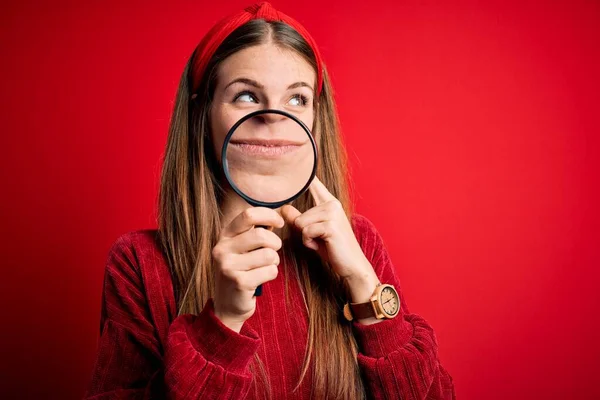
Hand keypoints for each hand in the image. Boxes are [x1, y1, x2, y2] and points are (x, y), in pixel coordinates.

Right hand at [211, 207, 283, 332]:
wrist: (227, 305)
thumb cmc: (242, 270)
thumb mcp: (242, 247)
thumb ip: (257, 229)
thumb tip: (285, 210)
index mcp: (225, 236)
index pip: (248, 215)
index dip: (269, 216)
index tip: (280, 223)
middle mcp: (222, 249)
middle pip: (261, 235)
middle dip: (275, 243)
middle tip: (273, 252)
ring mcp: (228, 266)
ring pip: (268, 254)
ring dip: (274, 261)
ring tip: (265, 267)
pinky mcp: (239, 282)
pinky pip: (270, 271)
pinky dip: (272, 274)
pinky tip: (261, 278)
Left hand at [281, 177, 378, 303]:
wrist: (352, 266)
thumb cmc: (333, 249)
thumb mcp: (313, 232)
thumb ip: (299, 218)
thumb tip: (282, 207)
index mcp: (329, 203)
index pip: (313, 183)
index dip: (305, 172)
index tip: (303, 150)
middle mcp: (332, 204)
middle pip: (298, 215)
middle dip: (303, 231)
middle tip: (319, 240)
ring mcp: (332, 213)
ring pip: (300, 223)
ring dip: (306, 238)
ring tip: (322, 242)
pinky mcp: (330, 225)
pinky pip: (305, 232)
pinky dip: (310, 243)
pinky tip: (323, 246)